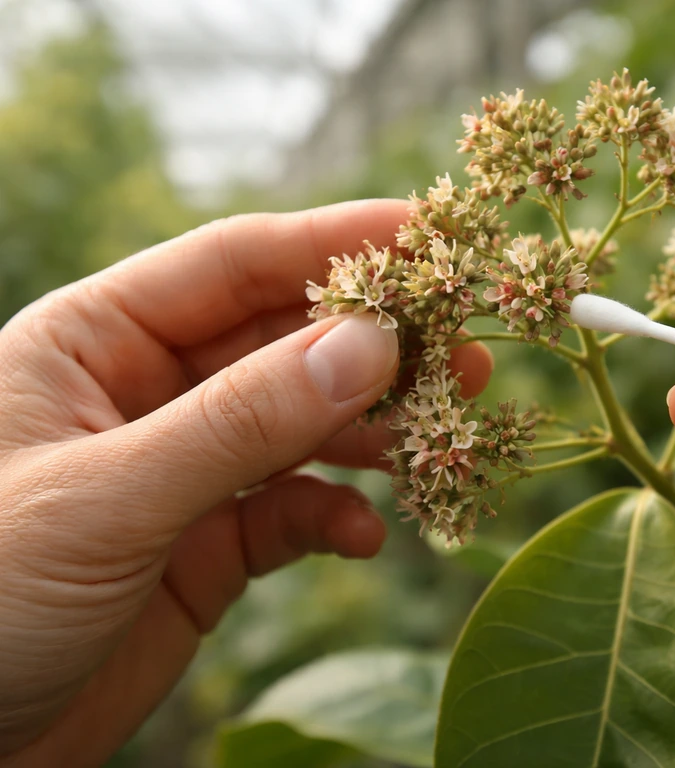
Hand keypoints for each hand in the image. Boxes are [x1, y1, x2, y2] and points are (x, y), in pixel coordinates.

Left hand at [0, 200, 492, 765]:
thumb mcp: (108, 497)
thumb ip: (242, 422)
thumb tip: (370, 345)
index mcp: (93, 340)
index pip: (234, 264)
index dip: (335, 243)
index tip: (428, 236)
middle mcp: (145, 393)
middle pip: (284, 340)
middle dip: (375, 345)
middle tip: (465, 348)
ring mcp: (183, 470)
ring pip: (301, 426)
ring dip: (373, 431)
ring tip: (441, 437)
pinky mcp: (207, 546)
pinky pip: (292, 512)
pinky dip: (336, 518)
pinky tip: (366, 535)